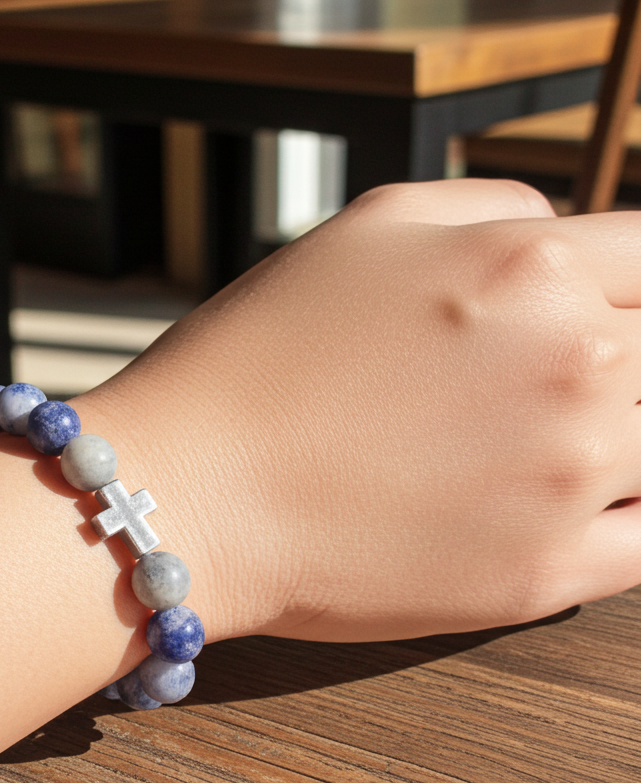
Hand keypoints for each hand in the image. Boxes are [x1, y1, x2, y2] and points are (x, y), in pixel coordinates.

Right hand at [79, 179, 640, 641]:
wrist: (186, 490)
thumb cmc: (256, 357)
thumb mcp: (367, 226)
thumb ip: (495, 206)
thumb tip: (567, 229)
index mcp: (533, 267)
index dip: (638, 287)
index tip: (616, 310)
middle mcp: (572, 366)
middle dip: (626, 360)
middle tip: (547, 384)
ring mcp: (567, 480)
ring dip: (629, 438)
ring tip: (543, 443)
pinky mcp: (542, 576)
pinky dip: (634, 517)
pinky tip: (585, 505)